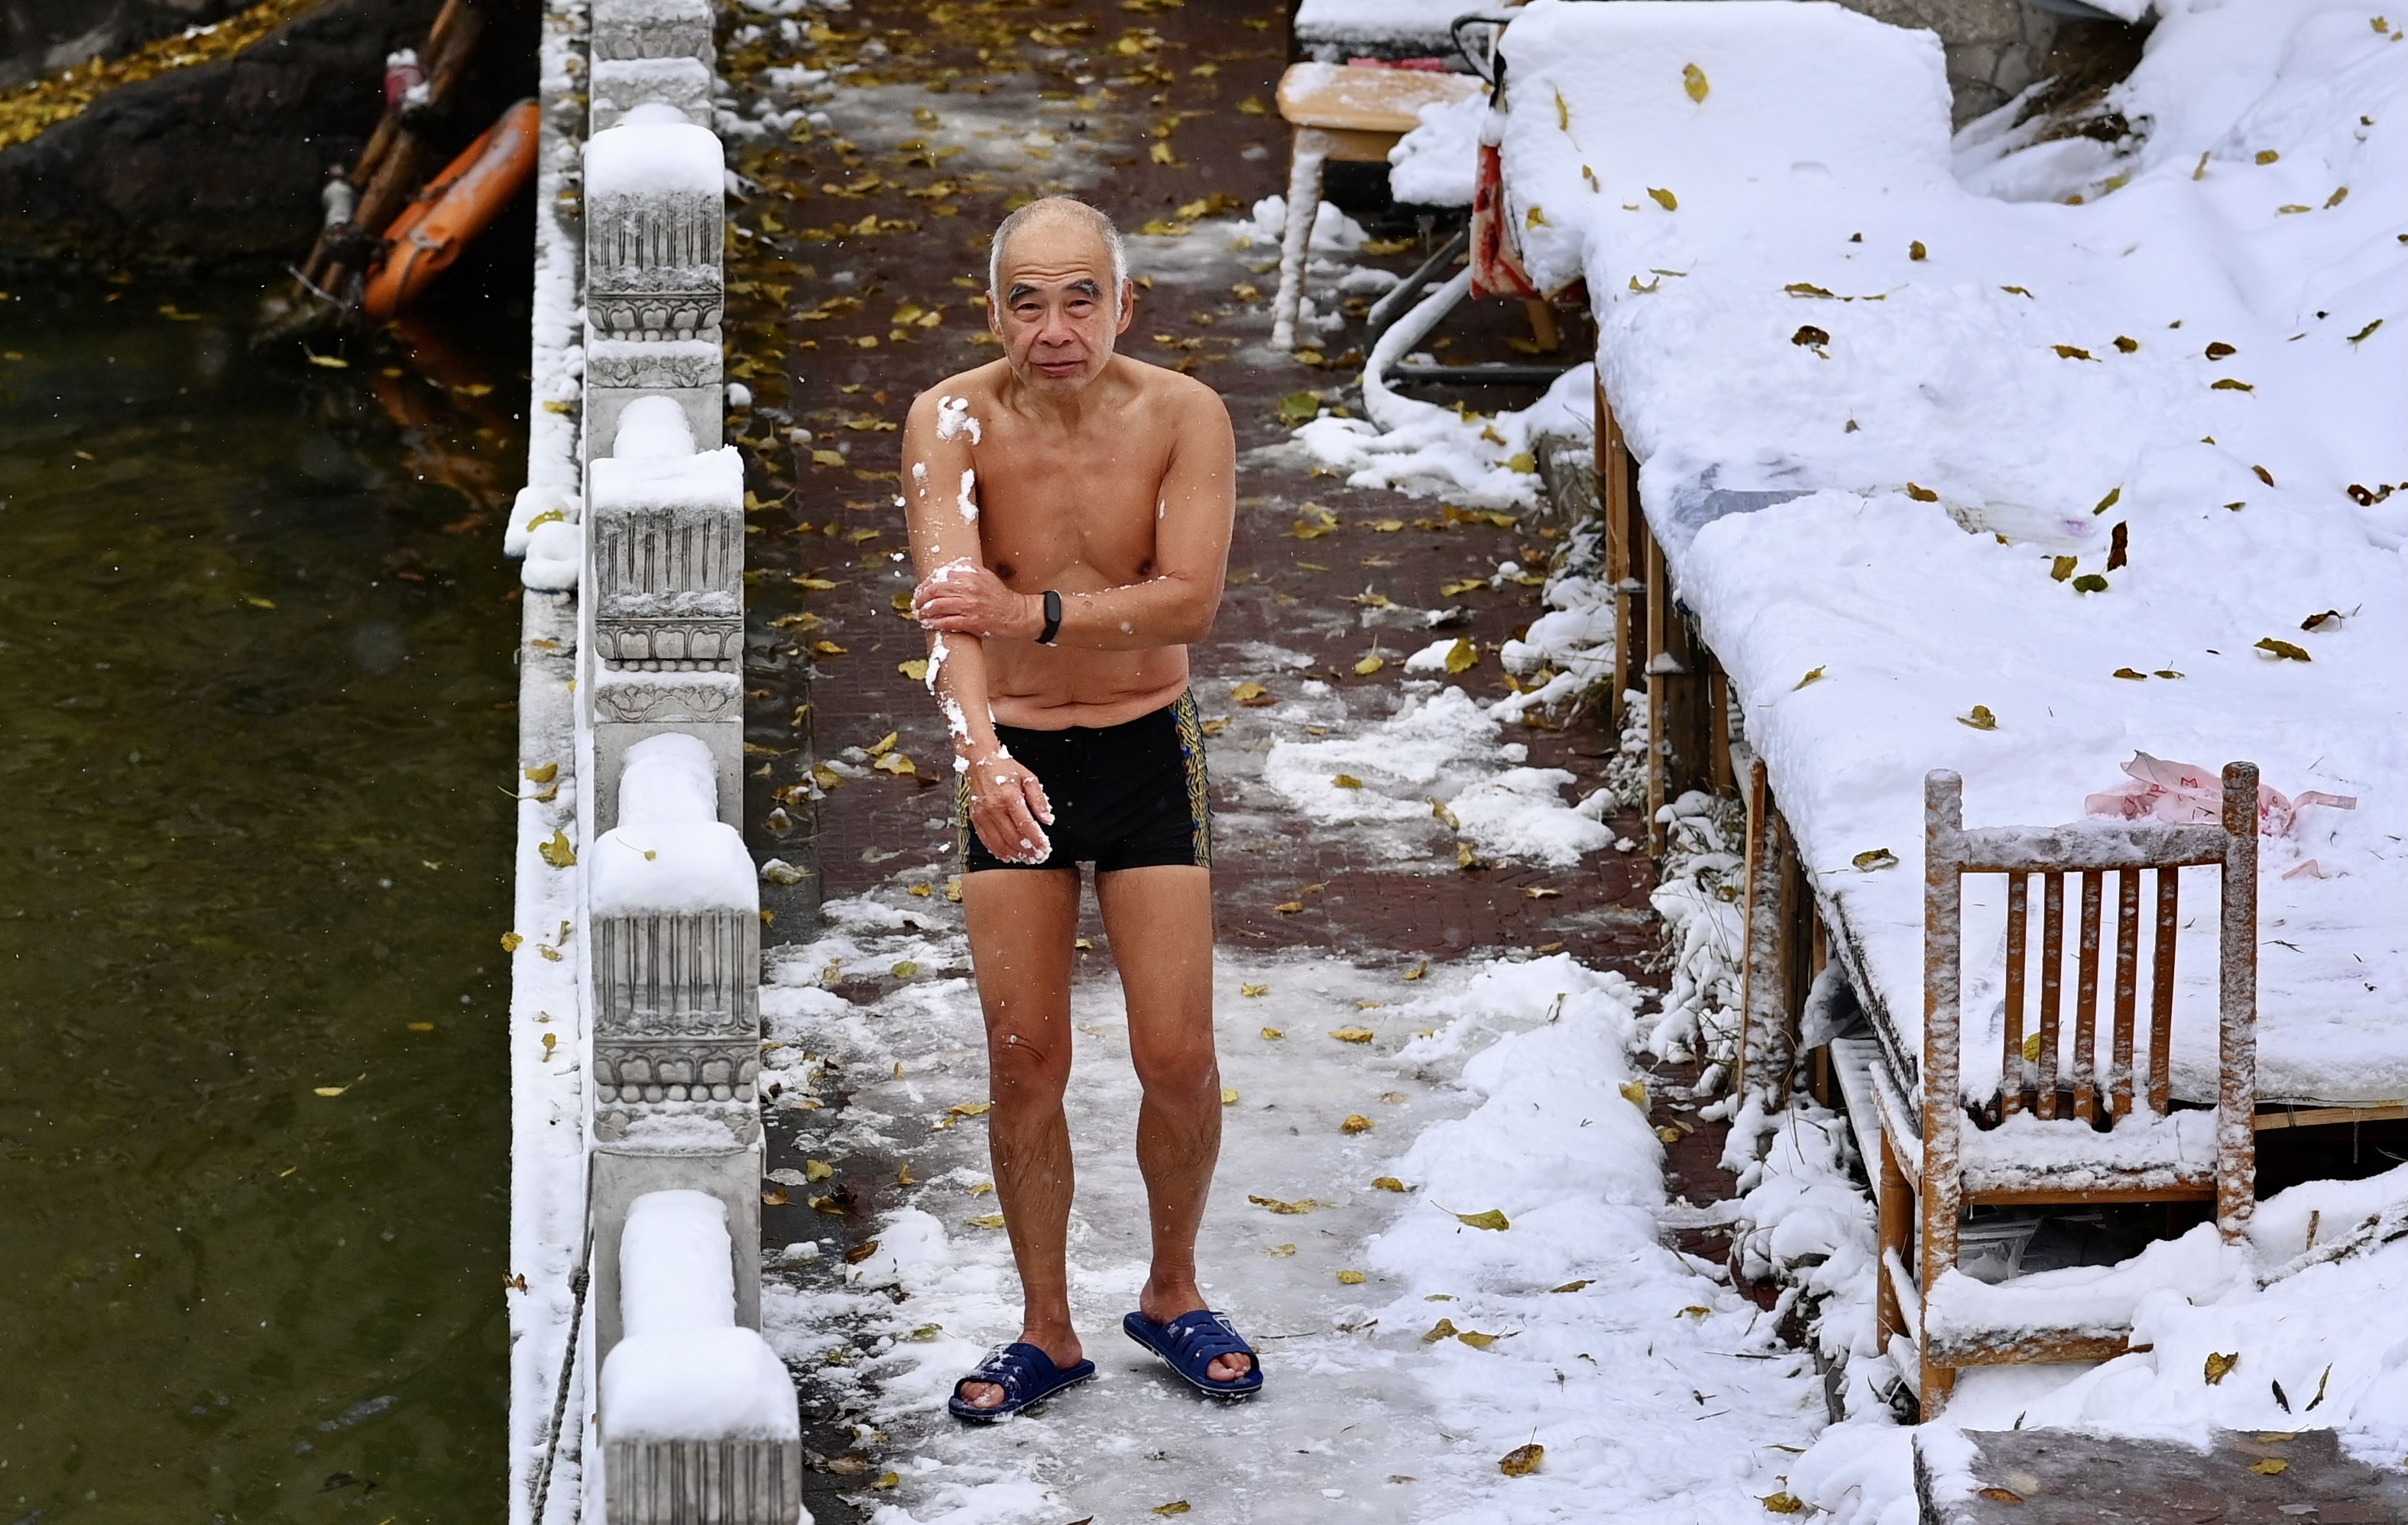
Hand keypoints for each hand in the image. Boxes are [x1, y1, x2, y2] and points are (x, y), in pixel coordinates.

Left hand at [913, 560, 1039, 639]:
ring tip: (920, 614)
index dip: (926, 585)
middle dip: (921, 598)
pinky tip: (928, 623)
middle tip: (917, 603)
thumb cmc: (1000, 596)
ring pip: (937, 606)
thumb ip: (966, 569)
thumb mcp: (985, 575)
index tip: (921, 590)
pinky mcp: (971, 622)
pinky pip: (946, 622)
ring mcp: (969, 606)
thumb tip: (947, 569)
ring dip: (924, 611)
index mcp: (970, 575)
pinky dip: (934, 623)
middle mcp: (968, 589)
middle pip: (935, 591)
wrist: (1016, 613)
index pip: (939, 577)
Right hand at [966, 750, 1055, 864]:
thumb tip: (1048, 819)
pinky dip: (997, 851)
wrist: (979, 760)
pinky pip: (986, 840)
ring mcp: (983, 814)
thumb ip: (1039, 799)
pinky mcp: (975, 818)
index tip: (1045, 848)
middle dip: (1027, 850)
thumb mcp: (1028, 778)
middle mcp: (994, 807)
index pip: (1026, 825)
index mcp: (1010, 797)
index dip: (1037, 840)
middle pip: (1013, 837)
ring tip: (1026, 858)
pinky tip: (1008, 856)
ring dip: (1014, 853)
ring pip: (1000, 842)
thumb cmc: (1006, 768)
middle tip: (1038, 856)